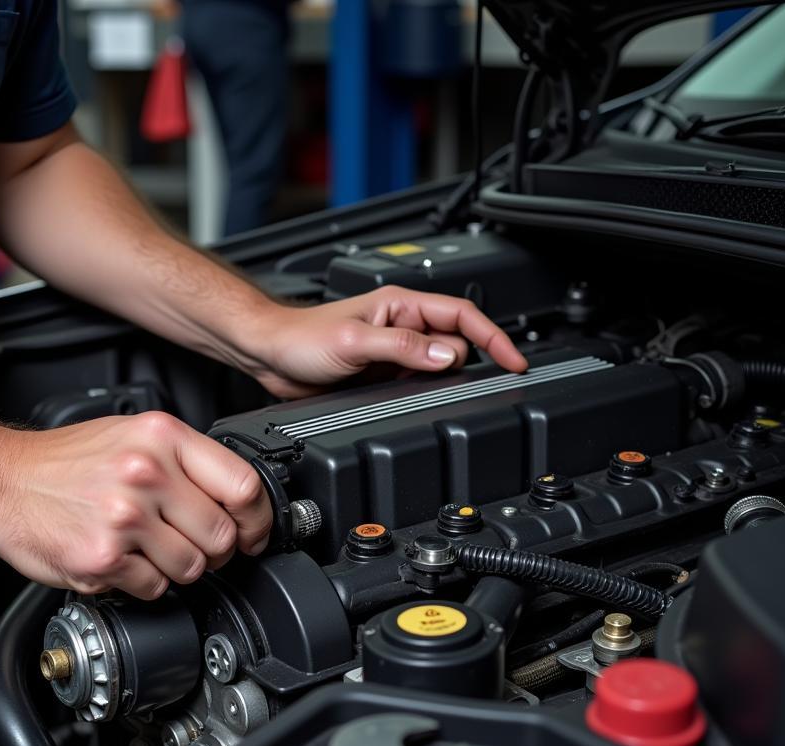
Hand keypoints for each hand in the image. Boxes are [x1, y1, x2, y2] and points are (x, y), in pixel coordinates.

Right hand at [0, 412, 271, 598]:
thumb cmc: (64, 463)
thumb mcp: (133, 435)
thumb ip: (187, 460)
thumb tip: (239, 497)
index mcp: (162, 437)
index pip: (243, 486)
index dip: (257, 519)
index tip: (252, 532)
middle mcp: (146, 473)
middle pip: (222, 535)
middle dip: (215, 550)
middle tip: (193, 545)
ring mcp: (124, 517)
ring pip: (192, 568)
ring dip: (178, 568)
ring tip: (149, 550)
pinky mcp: (102, 558)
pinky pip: (155, 588)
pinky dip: (144, 583)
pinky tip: (124, 561)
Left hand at [241, 286, 527, 398]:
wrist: (270, 356)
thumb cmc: (301, 338)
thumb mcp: (355, 342)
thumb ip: (403, 348)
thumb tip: (447, 356)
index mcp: (401, 305)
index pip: (463, 315)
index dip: (493, 337)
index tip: (514, 360)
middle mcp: (402, 326)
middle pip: (456, 344)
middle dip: (465, 364)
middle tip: (463, 384)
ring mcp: (394, 352)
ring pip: (438, 368)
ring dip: (443, 382)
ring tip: (429, 394)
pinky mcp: (383, 375)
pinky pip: (416, 384)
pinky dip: (424, 394)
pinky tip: (413, 401)